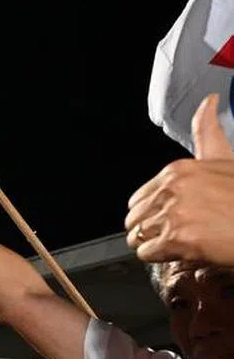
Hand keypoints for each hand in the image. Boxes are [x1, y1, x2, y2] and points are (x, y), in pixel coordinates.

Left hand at [126, 94, 233, 262]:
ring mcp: (174, 213)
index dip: (152, 213)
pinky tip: (183, 251)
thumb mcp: (225, 159)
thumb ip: (208, 131)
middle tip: (178, 233)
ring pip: (138, 237)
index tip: (171, 218)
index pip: (137, 199)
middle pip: (134, 218)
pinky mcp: (178, 238)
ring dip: (156, 244)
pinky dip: (161, 257)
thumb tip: (209, 101)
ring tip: (183, 242)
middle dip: (150, 229)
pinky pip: (147, 253)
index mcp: (179, 170)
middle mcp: (173, 188)